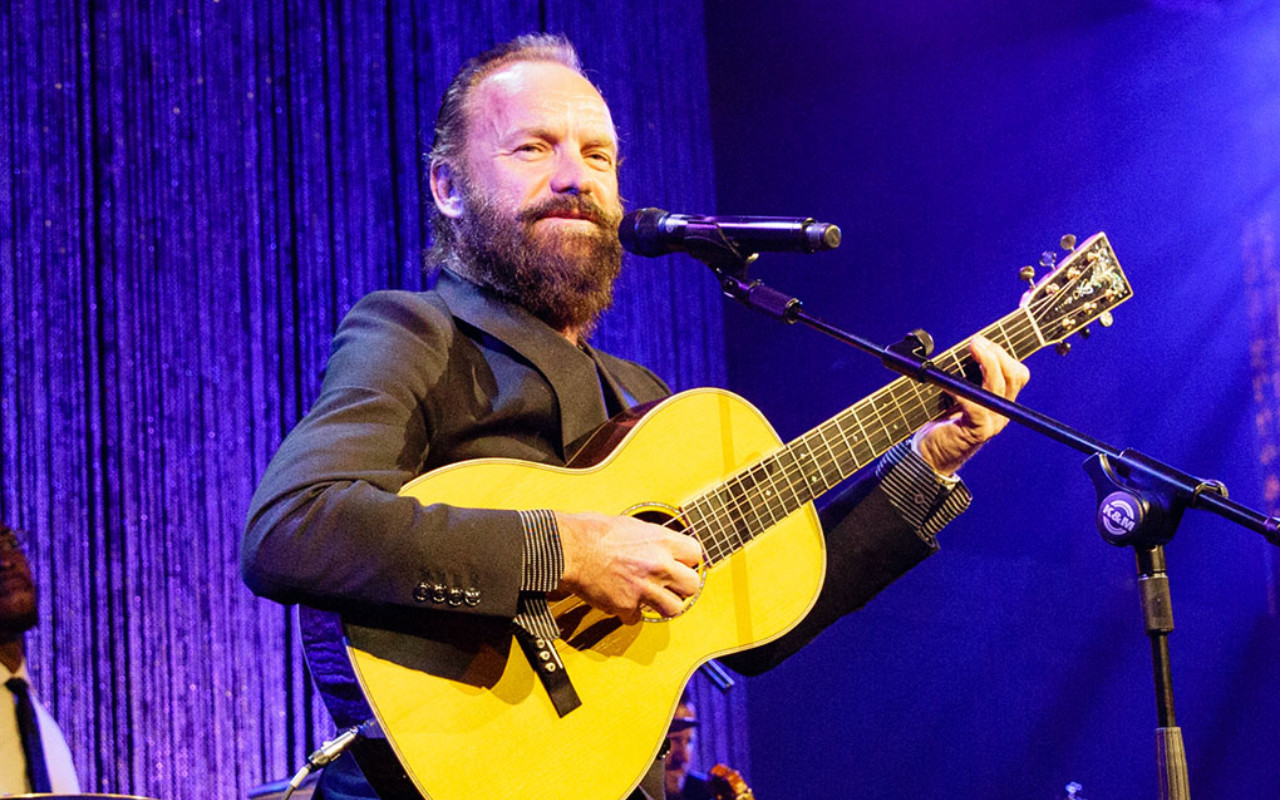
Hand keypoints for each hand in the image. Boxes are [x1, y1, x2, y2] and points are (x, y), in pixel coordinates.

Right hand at [554, 511, 701, 622]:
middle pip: (692, 585)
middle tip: (670, 584)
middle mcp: (658, 565)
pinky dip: (630, 613)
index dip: (687, 560)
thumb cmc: (592, 532)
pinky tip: (622, 602)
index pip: (696, 554)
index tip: (680, 564)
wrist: (568, 549)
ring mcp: (644, 588)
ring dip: (663, 605)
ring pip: (674, 608)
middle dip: (681, 586)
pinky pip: (637, 617)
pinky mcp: (627, 606)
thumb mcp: (630, 524)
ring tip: (652, 598)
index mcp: (661, 540)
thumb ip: (650, 538)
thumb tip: (659, 544)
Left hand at [916, 335, 1028, 475]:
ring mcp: (992, 422)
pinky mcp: (977, 430)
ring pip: (999, 386)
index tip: (982, 341)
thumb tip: (965, 350)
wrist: (928, 457)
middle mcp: (1001, 412)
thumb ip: (964, 378)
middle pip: (1014, 376)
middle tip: (976, 342)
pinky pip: (976, 404)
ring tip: (973, 349)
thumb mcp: (955, 396)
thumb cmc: (939, 424)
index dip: (1003, 354)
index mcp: (999, 402)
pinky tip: (950, 384)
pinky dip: (963, 390)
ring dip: (987, 363)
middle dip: (997, 353)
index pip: (1016, 374)